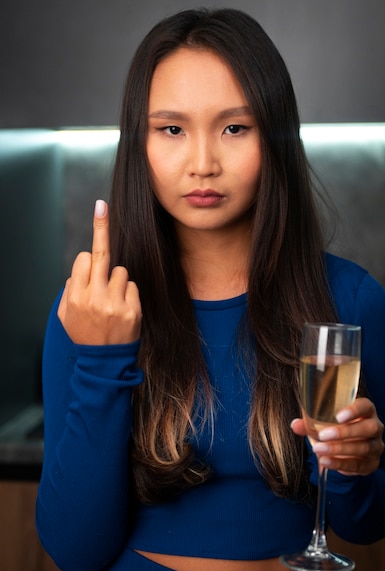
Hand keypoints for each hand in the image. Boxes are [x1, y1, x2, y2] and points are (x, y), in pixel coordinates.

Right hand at [58, 200, 141, 344]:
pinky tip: (122, 310)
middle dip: (101, 228)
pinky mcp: (133, 310)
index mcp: (76, 296)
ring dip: (117, 280)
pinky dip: (128, 293)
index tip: (93, 221)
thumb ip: (71, 289)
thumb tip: (82, 267)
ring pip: (122, 271)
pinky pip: (133, 286)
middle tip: (101, 205)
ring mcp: (115, 303)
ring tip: (112, 301)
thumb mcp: (66, 315)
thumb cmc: (84, 335)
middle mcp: (95, 297)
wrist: (103, 364)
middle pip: (102, 255)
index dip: (87, 258)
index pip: (83, 259)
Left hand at [291, 397, 384, 475]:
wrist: (348, 451)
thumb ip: (310, 423)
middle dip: (345, 432)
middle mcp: (375, 427)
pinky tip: (325, 461)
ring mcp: (376, 446)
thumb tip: (295, 425)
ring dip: (339, 449)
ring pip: (364, 447)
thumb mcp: (325, 423)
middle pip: (368, 428)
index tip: (338, 416)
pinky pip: (358, 465)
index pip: (365, 406)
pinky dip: (340, 463)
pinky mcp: (371, 464)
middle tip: (323, 435)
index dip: (354, 410)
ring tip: (319, 449)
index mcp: (365, 411)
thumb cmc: (337, 429)